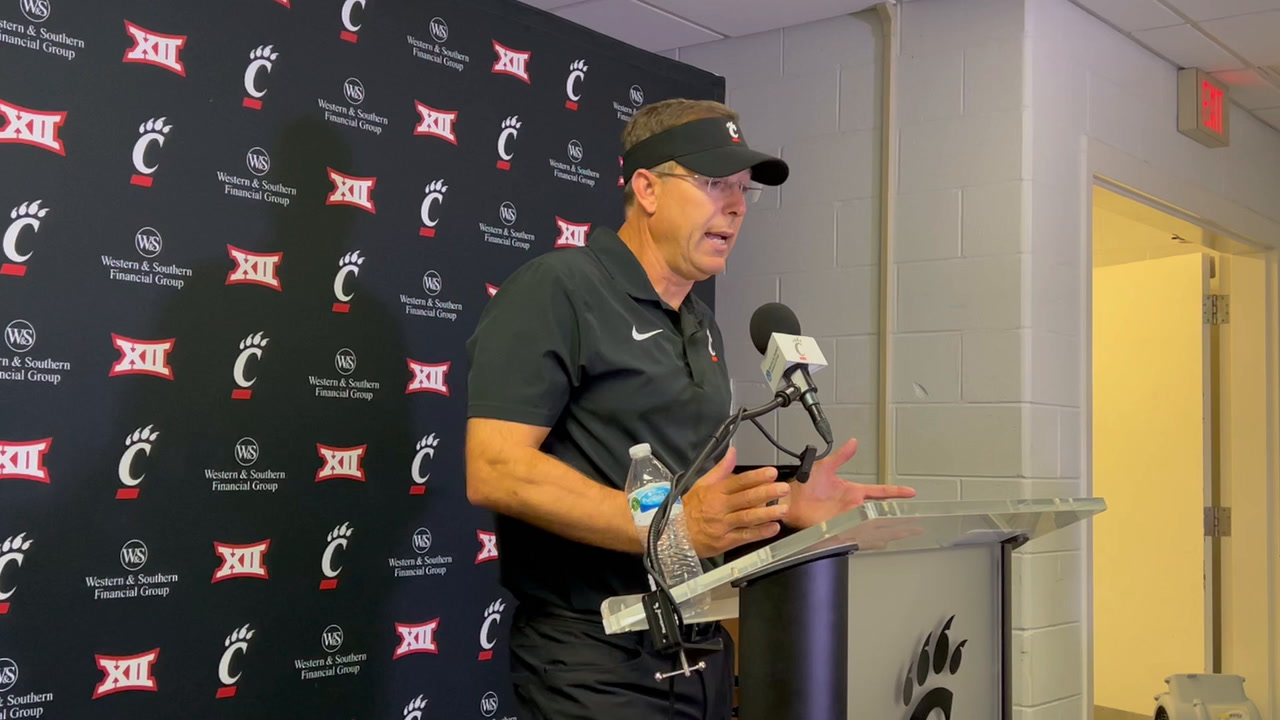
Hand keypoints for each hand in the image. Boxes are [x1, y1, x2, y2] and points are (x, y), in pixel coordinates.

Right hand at [682, 446, 790, 556]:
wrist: (674, 532)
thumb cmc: (690, 508)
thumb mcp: (702, 484)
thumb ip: (721, 469)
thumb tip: (732, 452)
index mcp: (715, 492)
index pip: (739, 482)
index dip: (756, 477)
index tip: (771, 473)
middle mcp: (720, 507)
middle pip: (746, 499)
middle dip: (766, 493)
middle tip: (783, 489)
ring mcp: (723, 525)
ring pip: (747, 517)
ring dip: (766, 513)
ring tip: (782, 509)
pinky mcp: (725, 541)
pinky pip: (744, 536)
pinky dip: (759, 533)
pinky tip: (772, 528)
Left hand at [781, 438, 915, 529]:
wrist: (789, 500)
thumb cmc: (804, 485)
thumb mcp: (826, 467)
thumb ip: (841, 456)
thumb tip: (853, 442)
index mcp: (853, 492)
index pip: (879, 491)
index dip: (895, 491)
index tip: (910, 491)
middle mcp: (852, 506)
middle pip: (879, 512)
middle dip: (897, 517)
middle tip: (914, 521)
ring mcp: (846, 518)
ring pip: (870, 525)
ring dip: (886, 529)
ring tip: (904, 532)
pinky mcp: (837, 527)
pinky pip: (854, 533)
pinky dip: (865, 537)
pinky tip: (877, 541)